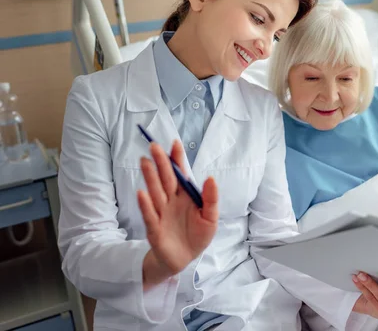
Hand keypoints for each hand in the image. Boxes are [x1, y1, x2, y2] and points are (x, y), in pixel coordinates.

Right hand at [138, 141, 218, 287]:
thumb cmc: (198, 235)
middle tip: (154, 146)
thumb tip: (210, 178)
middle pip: (165, 179)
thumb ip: (211, 199)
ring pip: (155, 192)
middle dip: (160, 163)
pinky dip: (146, 205)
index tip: (175, 143)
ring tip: (145, 162)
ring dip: (150, 178)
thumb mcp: (210, 217)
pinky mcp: (155, 229)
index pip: (181, 174)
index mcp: (185, 196)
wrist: (185, 258)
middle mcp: (171, 201)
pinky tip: (142, 193)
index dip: (177, 159)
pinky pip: (150, 215)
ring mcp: (161, 213)